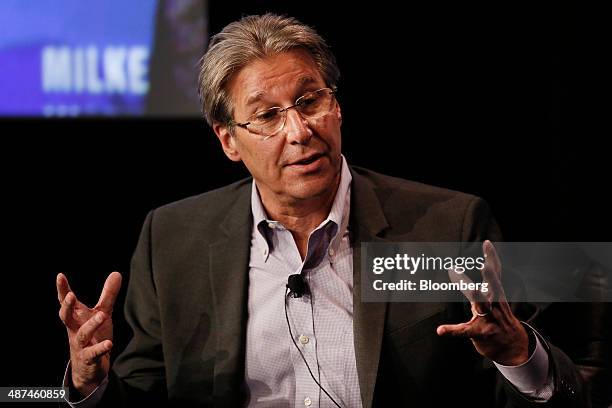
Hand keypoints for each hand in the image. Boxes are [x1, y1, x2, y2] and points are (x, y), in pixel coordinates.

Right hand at [57, 272, 121, 396]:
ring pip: (83, 334)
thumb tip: (116, 273)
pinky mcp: (89, 358)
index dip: (62, 289)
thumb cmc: (93, 336)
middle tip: (71, 295)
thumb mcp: (102, 313)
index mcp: (76, 318)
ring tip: (102, 315)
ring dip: (91, 325)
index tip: (60, 276)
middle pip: (66, 317)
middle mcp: (75, 330)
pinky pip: (93, 353)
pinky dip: (100, 348)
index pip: (67, 302)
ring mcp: (80, 345)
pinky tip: (109, 343)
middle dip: (67, 307)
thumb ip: (108, 295)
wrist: (88, 369)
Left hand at [436, 240, 528, 365]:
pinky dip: (452, 330)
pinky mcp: (481, 334)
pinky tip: (441, 330)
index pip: (496, 274)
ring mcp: (489, 320)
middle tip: (484, 265)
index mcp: (496, 296)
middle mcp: (495, 306)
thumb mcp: (497, 300)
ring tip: (469, 287)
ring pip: (482, 306)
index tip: (487, 243)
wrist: (515, 350)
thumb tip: (487, 264)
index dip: (492, 259)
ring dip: (476, 296)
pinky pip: (465, 332)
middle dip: (490, 277)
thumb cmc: (500, 320)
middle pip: (494, 288)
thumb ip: (490, 284)